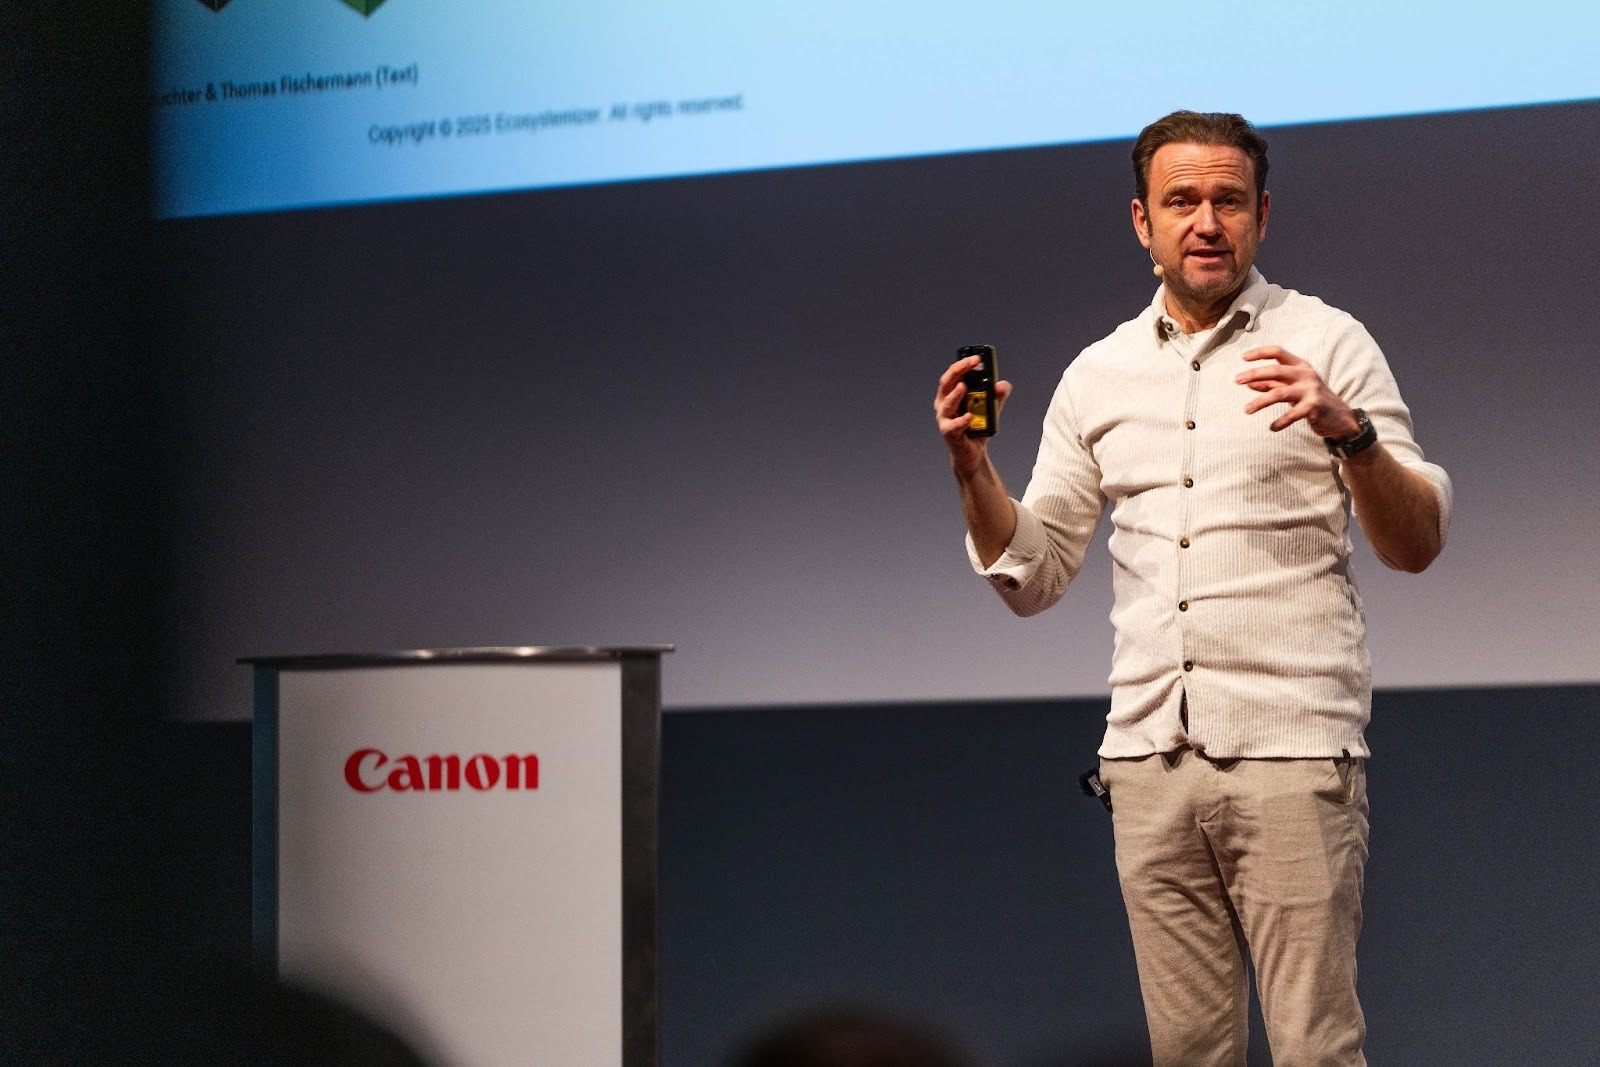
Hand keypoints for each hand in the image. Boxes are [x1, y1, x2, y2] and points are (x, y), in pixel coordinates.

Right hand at [935, 354, 1012, 470]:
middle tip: (971, 363)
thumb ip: (998, 394)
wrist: (973, 452)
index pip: (954, 374)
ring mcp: (945, 419)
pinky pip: (953, 426)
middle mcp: (944, 404)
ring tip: (963, 386)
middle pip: (946, 383)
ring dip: (954, 395)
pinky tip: (969, 416)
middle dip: (958, 370)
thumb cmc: (977, 426)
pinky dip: (961, 421)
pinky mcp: (949, 433)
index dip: (963, 364)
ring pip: (946, 404)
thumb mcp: (991, 407)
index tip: (977, 357)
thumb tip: (1002, 385)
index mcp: (952, 394)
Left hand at [1235, 346, 1360, 438]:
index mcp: (1300, 366)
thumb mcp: (1292, 388)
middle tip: (1236, 380)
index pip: (1278, 352)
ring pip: (1279, 393)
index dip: (1260, 353)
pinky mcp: (1314, 406)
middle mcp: (1306, 374)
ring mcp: (1311, 390)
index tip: (1243, 357)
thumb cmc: (1311, 399)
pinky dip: (1280, 421)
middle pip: (1276, 370)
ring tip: (1246, 410)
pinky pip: (1293, 414)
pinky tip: (1272, 427)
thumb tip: (1248, 383)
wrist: (1339, 417)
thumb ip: (1272, 384)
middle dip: (1254, 374)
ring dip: (1260, 402)